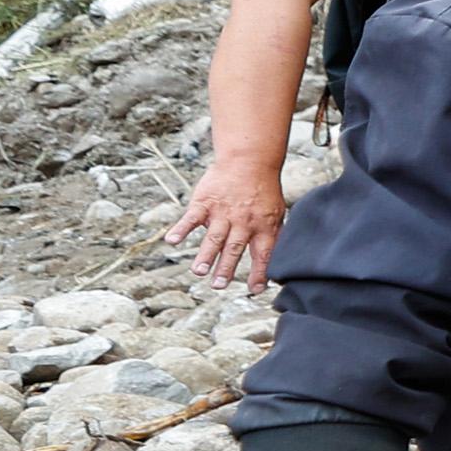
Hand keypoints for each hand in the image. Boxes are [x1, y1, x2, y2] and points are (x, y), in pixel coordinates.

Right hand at [170, 157, 288, 287]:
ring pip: (214, 236)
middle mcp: (243, 222)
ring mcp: (223, 212)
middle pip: (234, 248)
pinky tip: (172, 241)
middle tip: (218, 286)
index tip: (255, 290)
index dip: (260, 272)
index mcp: (263, 226)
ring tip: (199, 272)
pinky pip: (192, 217)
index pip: (263, 253)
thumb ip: (274, 236)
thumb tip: (278, 261)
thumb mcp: (277, 213)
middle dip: (226, 268)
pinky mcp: (205, 202)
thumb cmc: (263, 191)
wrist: (249, 161)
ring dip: (206, 255)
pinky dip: (181, 229)